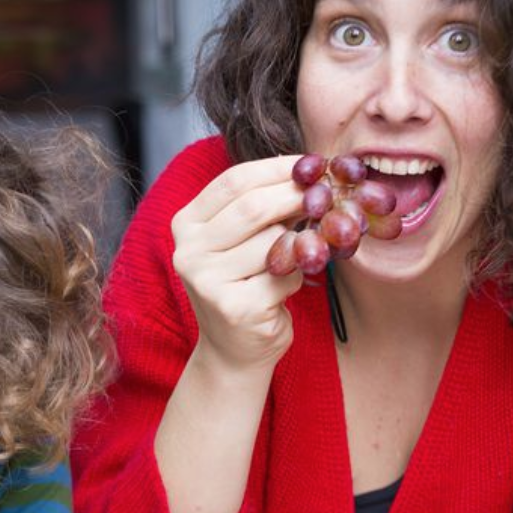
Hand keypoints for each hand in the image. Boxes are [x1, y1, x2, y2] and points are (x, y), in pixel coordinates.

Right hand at [170, 155, 307, 374]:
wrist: (233, 349)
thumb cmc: (244, 284)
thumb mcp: (240, 240)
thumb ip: (260, 208)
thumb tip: (310, 172)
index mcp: (186, 224)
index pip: (233, 182)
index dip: (277, 168)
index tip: (310, 164)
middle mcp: (188, 251)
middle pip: (253, 208)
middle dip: (296, 196)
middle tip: (327, 194)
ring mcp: (208, 281)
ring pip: (273, 242)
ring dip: (298, 244)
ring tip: (297, 254)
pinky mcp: (235, 307)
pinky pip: (285, 275)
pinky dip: (298, 276)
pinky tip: (286, 288)